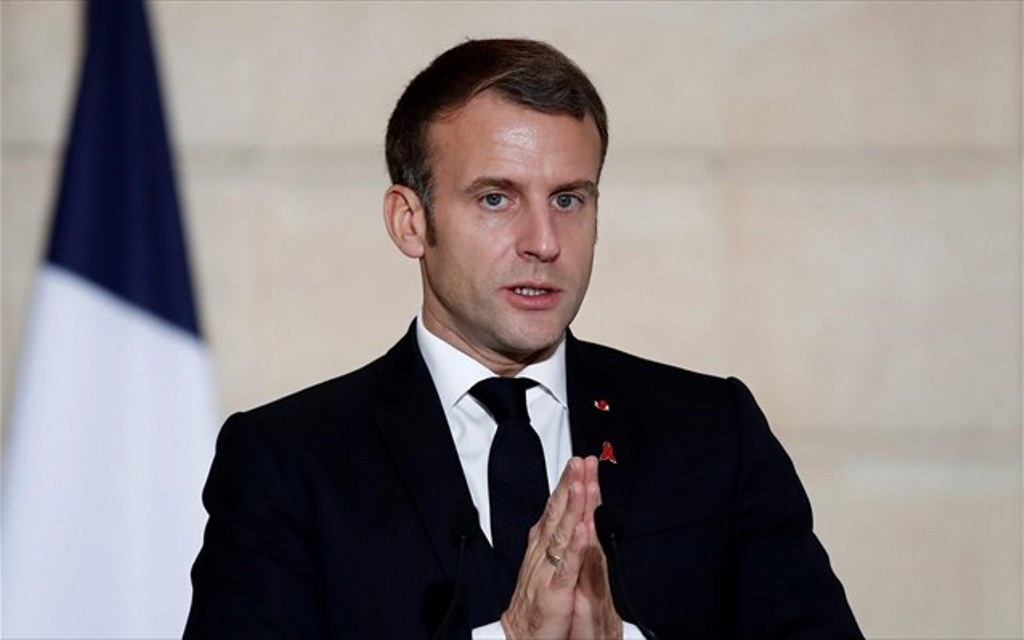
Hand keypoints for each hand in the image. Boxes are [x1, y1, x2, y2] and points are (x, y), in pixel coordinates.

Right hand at [501, 456, 622, 639]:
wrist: (521, 635)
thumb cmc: (537, 601)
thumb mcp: (549, 562)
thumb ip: (559, 537)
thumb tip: (571, 513)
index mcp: (543, 542)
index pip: (557, 506)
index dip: (569, 483)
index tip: (580, 462)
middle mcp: (543, 550)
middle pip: (558, 511)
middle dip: (571, 484)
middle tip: (581, 461)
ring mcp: (548, 568)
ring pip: (562, 531)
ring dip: (572, 506)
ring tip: (580, 484)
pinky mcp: (555, 590)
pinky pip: (566, 565)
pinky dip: (574, 546)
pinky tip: (581, 529)